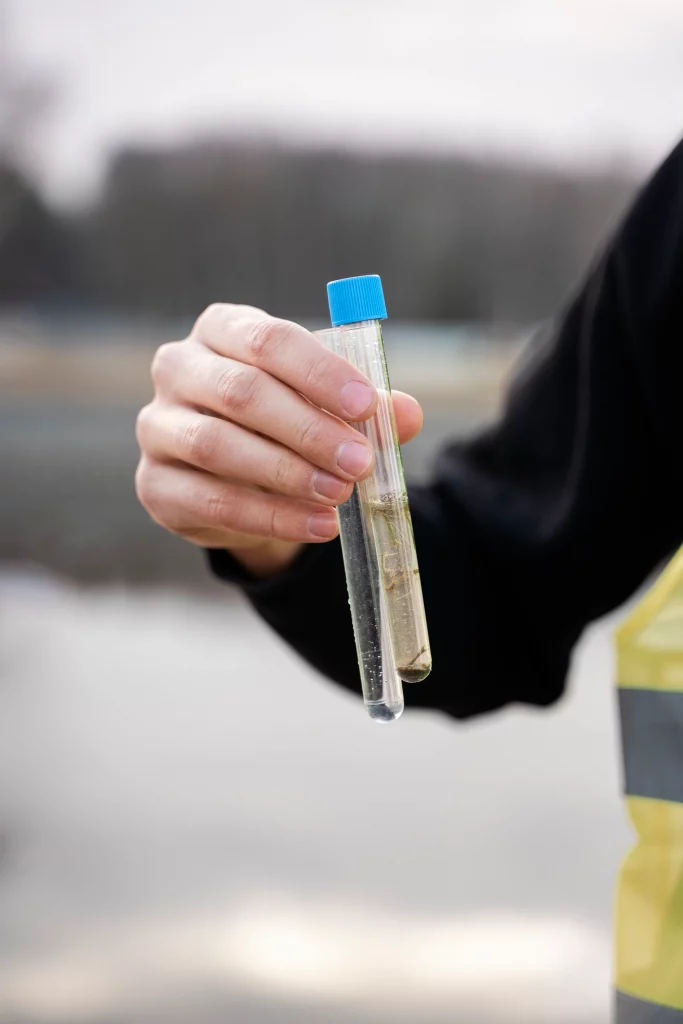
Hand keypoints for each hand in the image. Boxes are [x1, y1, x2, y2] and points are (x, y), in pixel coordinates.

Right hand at [135, 304, 423, 576]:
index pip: (267, 339)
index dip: (319, 372)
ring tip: (340, 495)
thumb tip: (407, 414)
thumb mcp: (328, 405)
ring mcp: (158, 427)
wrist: (240, 476)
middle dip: (308, 429)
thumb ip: (367, 407)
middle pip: (241, 392)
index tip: (366, 406)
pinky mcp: (154, 484)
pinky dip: (271, 517)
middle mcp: (179, 369)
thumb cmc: (286, 420)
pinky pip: (211, 501)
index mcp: (222, 329)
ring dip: (287, 474)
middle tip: (360, 462)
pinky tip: (318, 525)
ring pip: (217, 447)